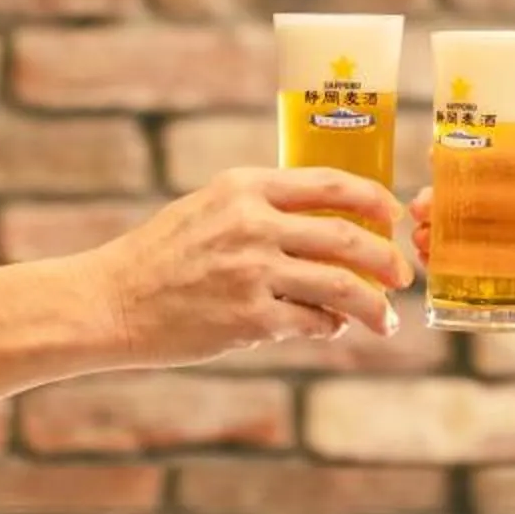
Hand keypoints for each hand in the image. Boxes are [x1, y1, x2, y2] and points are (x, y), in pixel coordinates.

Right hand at [91, 167, 413, 366]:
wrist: (112, 301)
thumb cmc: (162, 255)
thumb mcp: (210, 207)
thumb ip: (263, 207)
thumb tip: (329, 225)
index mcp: (245, 187)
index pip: (332, 184)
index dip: (375, 201)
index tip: (394, 217)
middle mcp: (253, 224)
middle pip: (348, 237)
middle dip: (387, 260)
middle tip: (402, 276)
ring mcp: (253, 272)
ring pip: (341, 286)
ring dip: (374, 306)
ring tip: (387, 320)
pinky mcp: (249, 318)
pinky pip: (314, 322)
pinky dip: (332, 327)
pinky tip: (335, 329)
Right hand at [410, 146, 514, 326]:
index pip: (506, 159)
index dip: (469, 159)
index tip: (435, 159)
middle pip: (484, 201)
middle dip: (448, 204)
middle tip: (417, 211)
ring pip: (483, 238)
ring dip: (450, 239)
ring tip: (420, 242)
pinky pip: (498, 276)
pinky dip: (469, 275)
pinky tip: (442, 274)